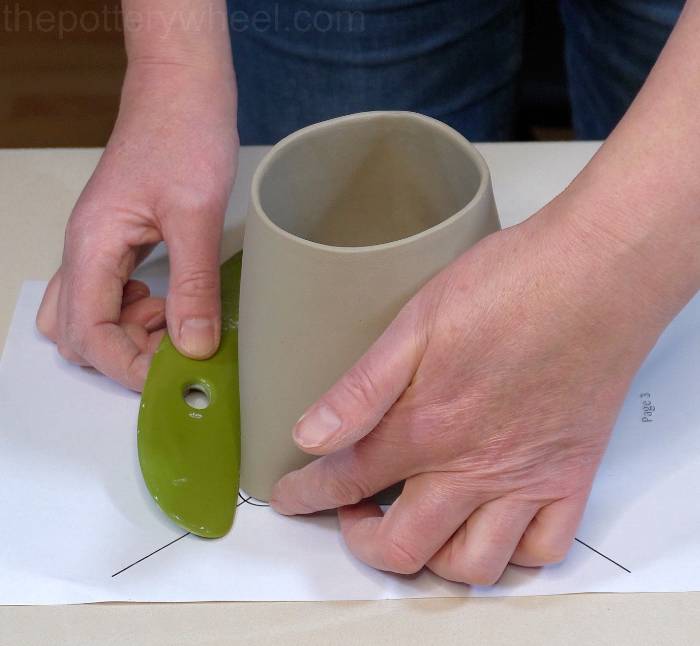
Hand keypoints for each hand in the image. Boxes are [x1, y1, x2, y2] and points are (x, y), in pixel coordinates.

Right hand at [36, 60, 237, 389]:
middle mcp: (85, 250)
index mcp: (92, 245)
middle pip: (78, 333)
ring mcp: (98, 246)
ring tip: (178, 318)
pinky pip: (110, 294)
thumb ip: (192, 285)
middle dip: (125, 352)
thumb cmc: (184, 134)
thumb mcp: (195, 214)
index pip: (88, 334)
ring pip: (89, 317)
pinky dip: (135, 313)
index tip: (173, 374)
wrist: (182, 89)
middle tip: (177, 343)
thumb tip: (193, 347)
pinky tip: (172, 302)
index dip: (127, 366)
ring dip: (129, 334)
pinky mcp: (119, 241)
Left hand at [270, 195, 675, 584]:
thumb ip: (362, 388)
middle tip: (352, 512)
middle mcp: (475, 467)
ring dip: (432, 559)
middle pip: (403, 546)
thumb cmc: (509, 285)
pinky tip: (492, 524)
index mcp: (427, 425)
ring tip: (416, 524)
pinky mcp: (571, 475)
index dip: (307, 494)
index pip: (347, 480)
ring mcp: (527, 478)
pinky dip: (511, 554)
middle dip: (360, 540)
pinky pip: (543, 549)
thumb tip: (310, 437)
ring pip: (472, 565)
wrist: (597, 274)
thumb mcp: (416, 323)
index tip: (290, 496)